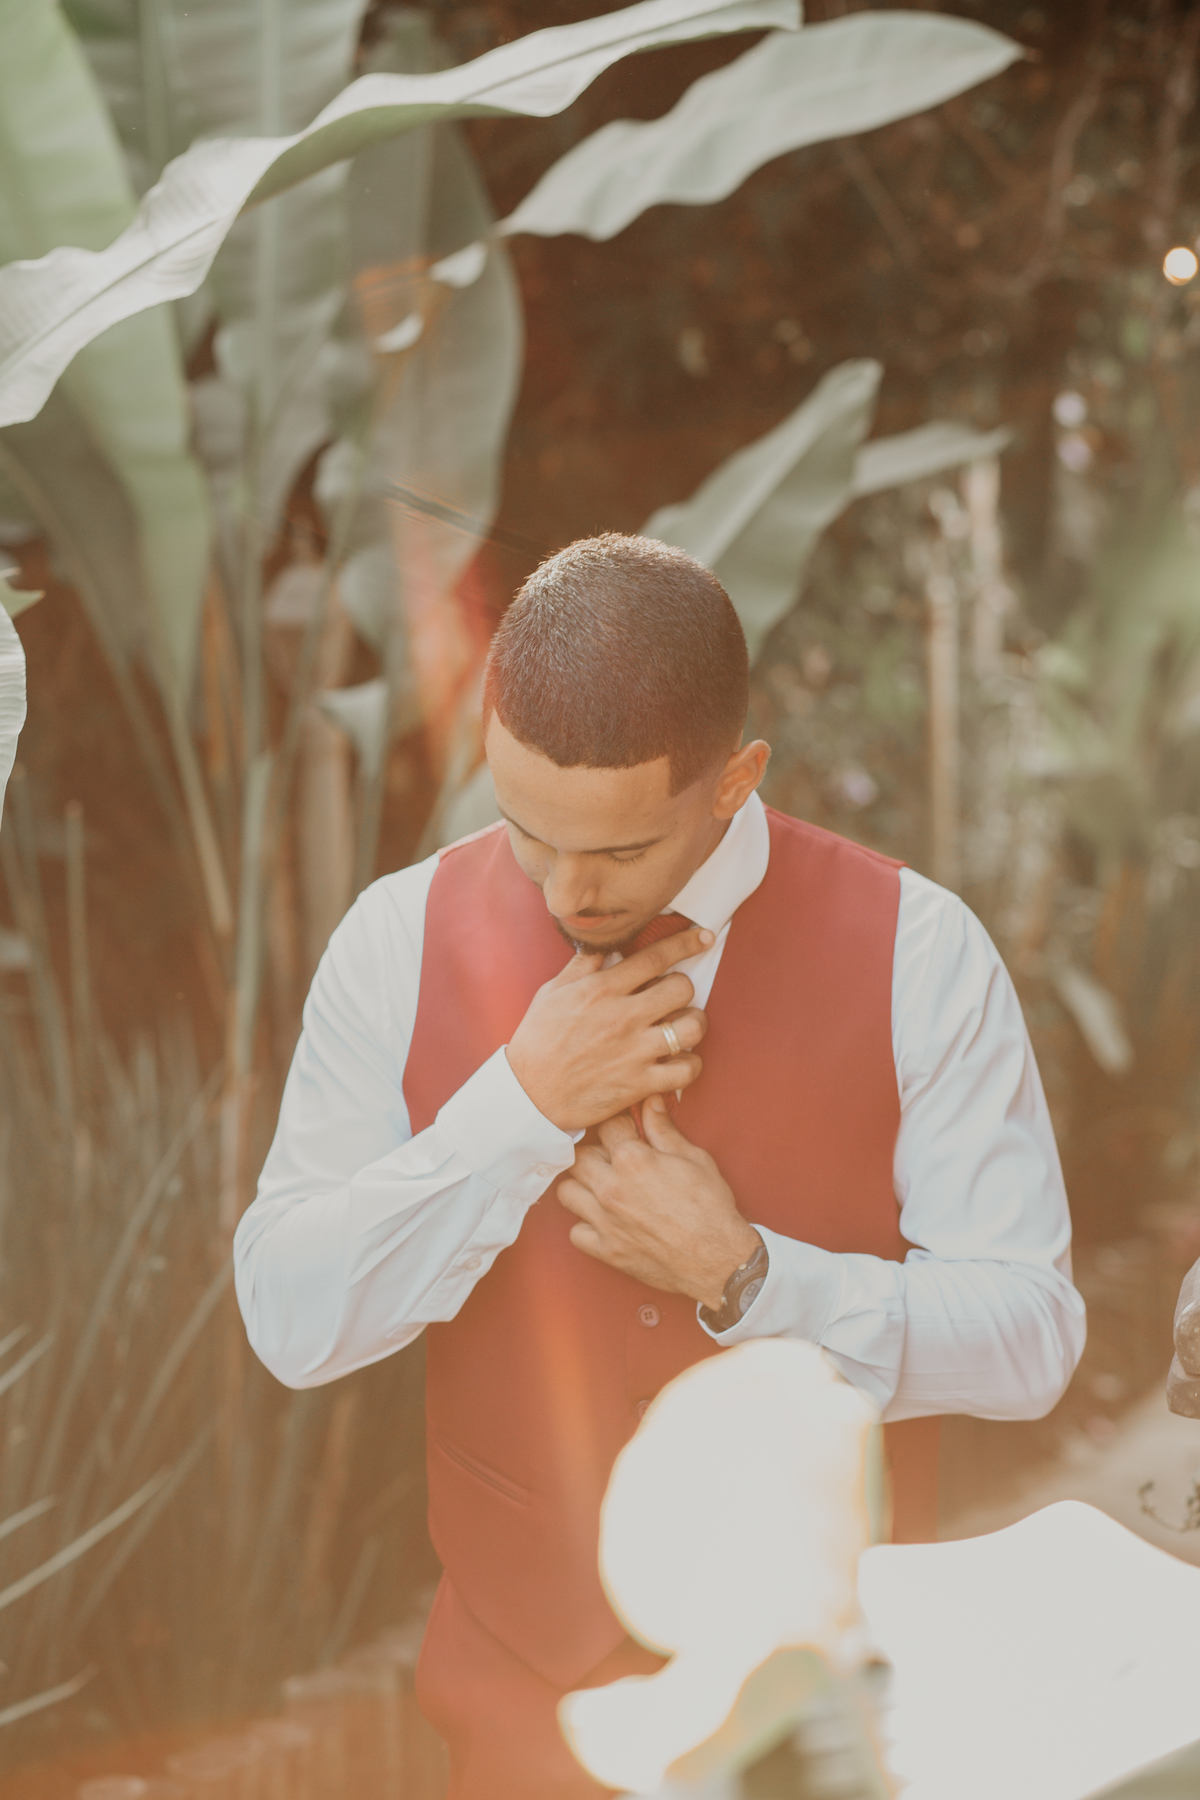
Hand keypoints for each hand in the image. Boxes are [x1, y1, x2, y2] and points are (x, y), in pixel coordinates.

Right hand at [506, 928, 712, 1130]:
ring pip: (692, 1027)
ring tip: (682, 1027)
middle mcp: (623, 1016)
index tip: (704, 936)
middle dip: (684, 987)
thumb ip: (582, 966)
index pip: (655, 957)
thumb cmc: (538, 1042)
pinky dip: (690, 1064)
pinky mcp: (640, 1083)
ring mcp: (635, 1051)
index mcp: (602, 990)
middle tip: (673, 997)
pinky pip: (686, 1069)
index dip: (686, 942)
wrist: (529, 1094)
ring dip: (693, 1024)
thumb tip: (603, 944)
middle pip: (682, 988)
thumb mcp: (552, 993)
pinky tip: (678, 1060)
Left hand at [556, 1099, 760, 1308]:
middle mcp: (611, 1188)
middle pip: (579, 1157)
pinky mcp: (606, 1250)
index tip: (624, 1130)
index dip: (618, 1124)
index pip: (607, 1126)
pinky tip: (604, 1221)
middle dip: (594, 1152)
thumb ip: (663, 1129)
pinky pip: (576, 1232)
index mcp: (632, 1160)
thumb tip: (650, 1102)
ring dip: (582, 1186)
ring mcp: (605, 1221)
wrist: (718, 1259)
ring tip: (601, 1187)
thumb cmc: (711, 1208)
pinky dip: (586, 1226)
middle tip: (612, 1159)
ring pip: (567, 1192)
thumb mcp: (694, 1159)